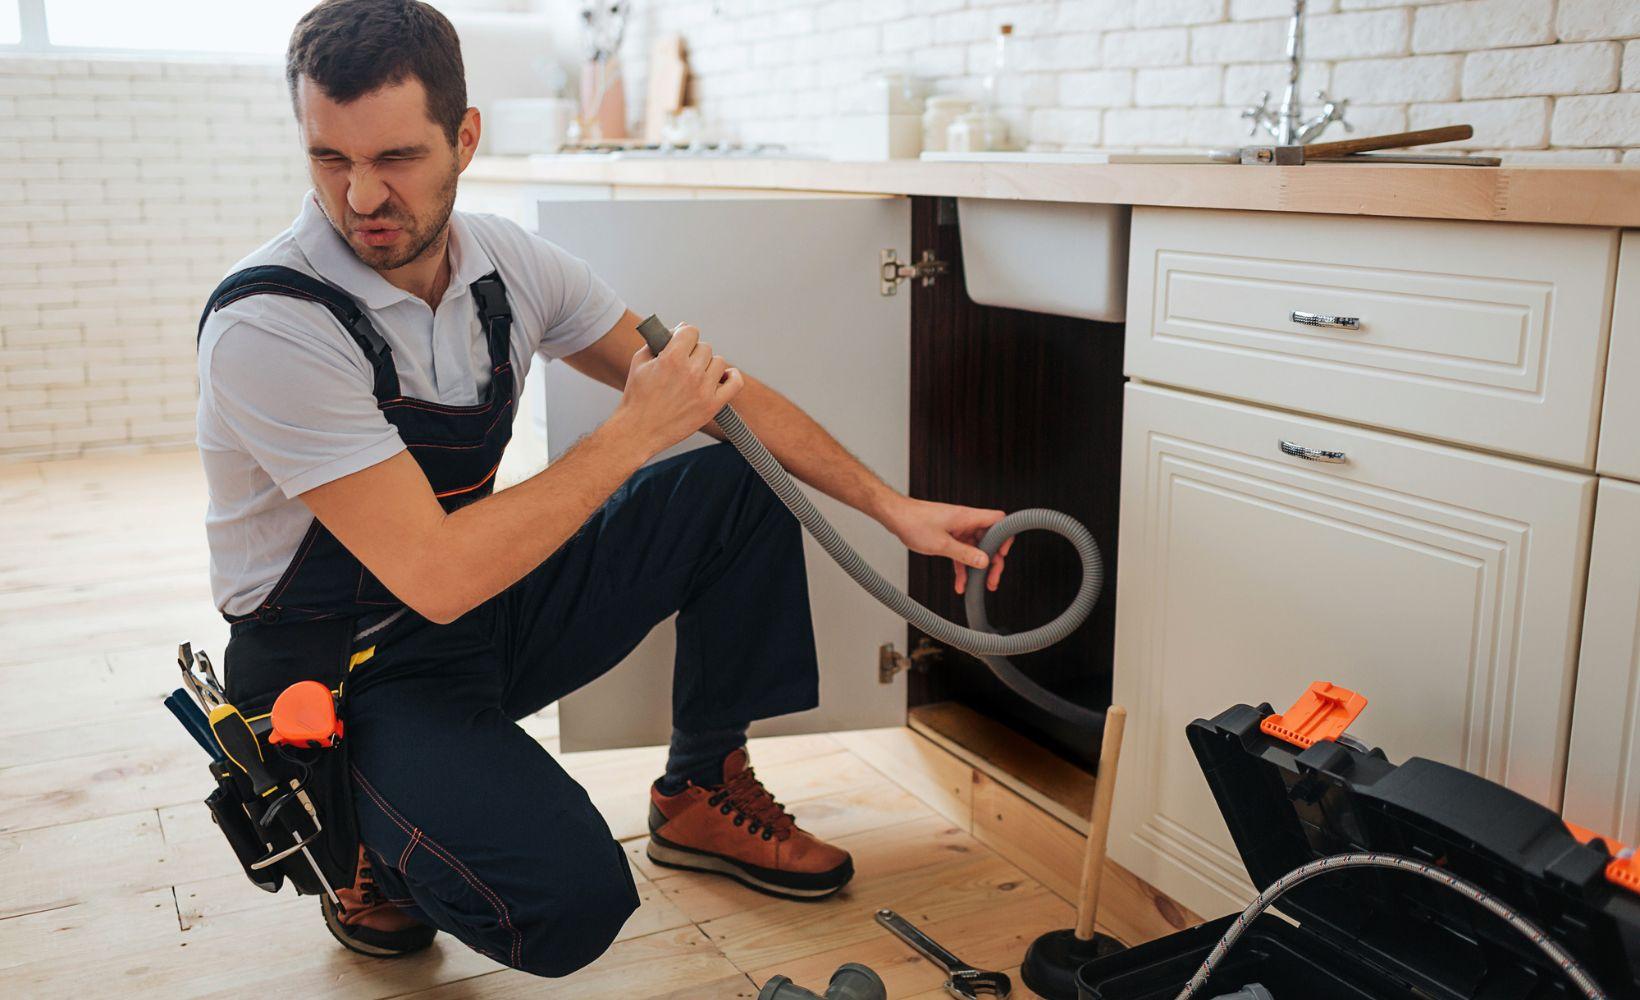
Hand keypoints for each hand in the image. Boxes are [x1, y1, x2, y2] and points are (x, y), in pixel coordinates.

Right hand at [613, 322, 742, 456]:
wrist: (639, 430)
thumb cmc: (637, 398)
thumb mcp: (639, 362)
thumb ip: (658, 341)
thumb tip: (678, 329)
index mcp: (672, 358)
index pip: (691, 331)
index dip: (685, 335)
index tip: (681, 342)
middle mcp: (691, 372)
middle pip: (705, 347)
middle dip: (694, 353)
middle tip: (684, 364)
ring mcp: (704, 390)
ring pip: (719, 362)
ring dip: (709, 366)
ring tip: (696, 375)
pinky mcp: (712, 405)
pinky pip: (735, 383)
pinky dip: (732, 376)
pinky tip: (723, 377)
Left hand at [881, 496, 1012, 595]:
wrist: (895, 516)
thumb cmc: (914, 522)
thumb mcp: (941, 544)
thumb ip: (965, 554)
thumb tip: (984, 562)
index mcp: (968, 517)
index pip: (999, 520)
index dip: (1005, 536)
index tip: (1002, 554)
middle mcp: (965, 521)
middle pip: (989, 539)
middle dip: (993, 561)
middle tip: (992, 580)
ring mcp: (957, 528)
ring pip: (975, 548)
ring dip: (977, 568)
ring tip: (980, 586)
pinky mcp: (948, 535)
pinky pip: (961, 552)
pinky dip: (962, 566)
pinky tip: (961, 583)